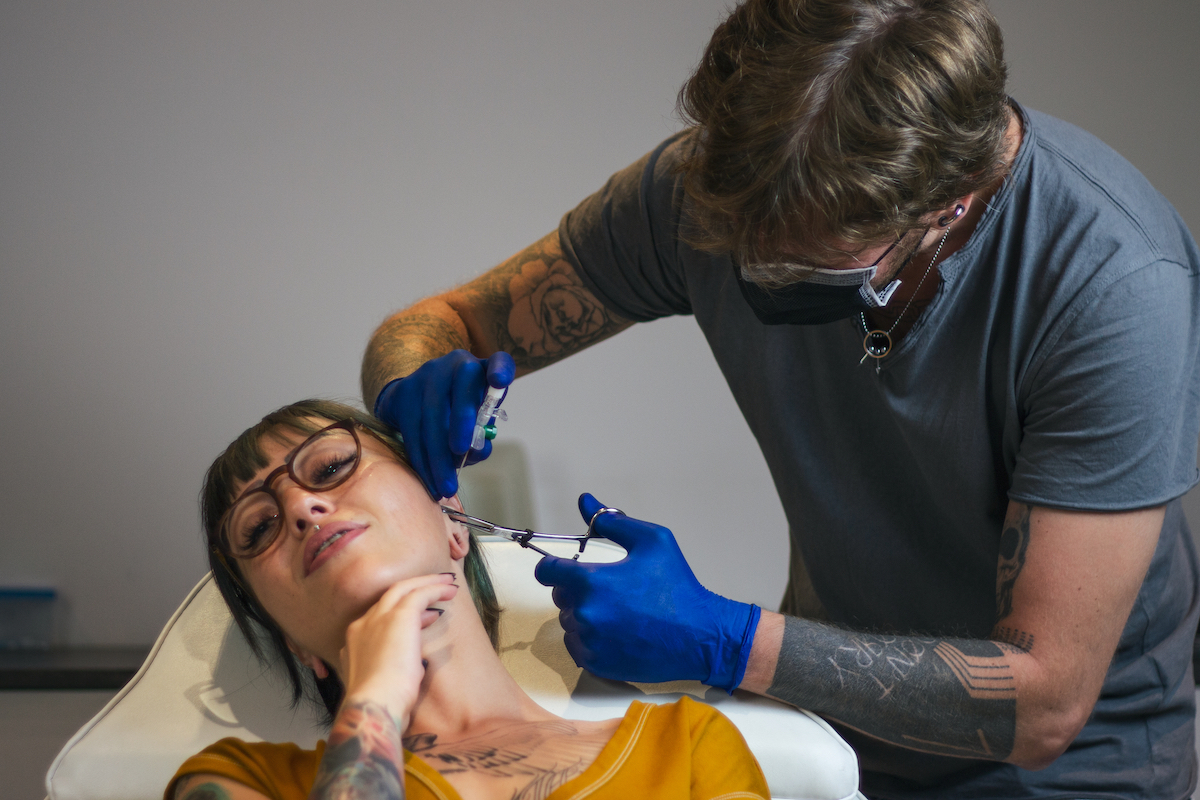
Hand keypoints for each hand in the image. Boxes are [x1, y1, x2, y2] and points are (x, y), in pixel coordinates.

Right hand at [339, 573, 458, 725]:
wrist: (375, 705)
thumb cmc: (381, 704)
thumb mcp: (381, 682)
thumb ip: (390, 668)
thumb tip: (413, 664)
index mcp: (355, 642)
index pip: (378, 618)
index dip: (400, 614)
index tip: (424, 617)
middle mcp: (363, 625)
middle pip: (388, 598)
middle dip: (412, 590)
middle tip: (434, 588)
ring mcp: (378, 619)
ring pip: (402, 589)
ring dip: (426, 584)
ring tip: (447, 583)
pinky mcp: (399, 616)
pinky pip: (419, 594)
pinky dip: (435, 588)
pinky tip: (450, 590)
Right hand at [373, 350, 515, 498]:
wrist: (414, 399)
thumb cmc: (457, 412)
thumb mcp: (477, 419)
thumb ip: (481, 434)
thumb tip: (476, 451)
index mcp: (484, 370)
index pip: (499, 361)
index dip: (501, 369)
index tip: (500, 381)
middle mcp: (457, 364)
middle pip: (462, 388)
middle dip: (461, 422)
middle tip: (461, 452)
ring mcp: (429, 374)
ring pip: (432, 414)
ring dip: (438, 454)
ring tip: (445, 486)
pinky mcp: (405, 390)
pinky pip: (412, 428)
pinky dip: (421, 458)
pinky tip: (428, 479)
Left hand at [533, 493, 760, 691]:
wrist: (700, 635)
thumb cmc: (678, 587)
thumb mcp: (652, 541)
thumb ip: (612, 521)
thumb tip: (586, 502)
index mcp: (592, 581)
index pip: (546, 571)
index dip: (553, 566)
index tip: (563, 568)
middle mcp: (585, 613)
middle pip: (560, 596)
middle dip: (578, 589)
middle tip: (610, 589)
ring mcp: (590, 642)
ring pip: (569, 622)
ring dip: (584, 615)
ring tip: (618, 612)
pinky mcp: (596, 664)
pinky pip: (577, 646)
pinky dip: (590, 639)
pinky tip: (616, 632)